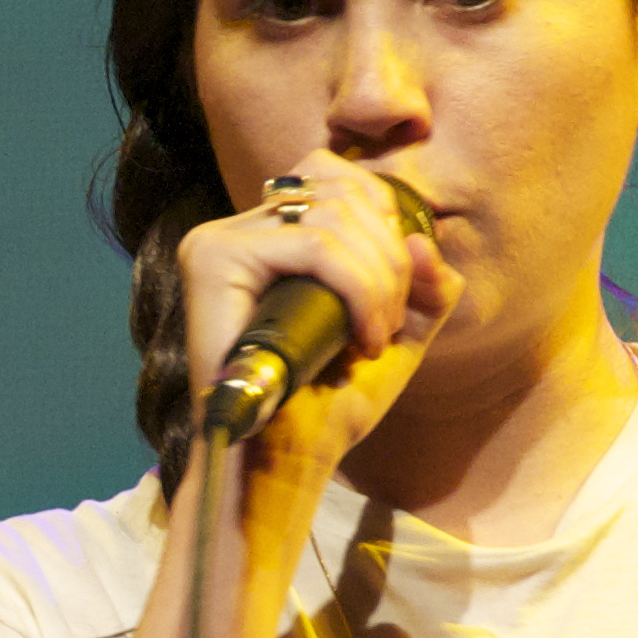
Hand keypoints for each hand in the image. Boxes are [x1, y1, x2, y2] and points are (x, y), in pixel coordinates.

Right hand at [176, 153, 456, 481]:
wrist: (284, 462)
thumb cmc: (329, 406)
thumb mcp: (396, 336)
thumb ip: (423, 287)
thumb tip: (423, 240)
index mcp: (271, 235)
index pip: (336, 175)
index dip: (384, 220)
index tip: (394, 295)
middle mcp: (239, 229)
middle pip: (341, 189)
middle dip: (389, 258)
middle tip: (388, 327)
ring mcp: (219, 240)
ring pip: (333, 214)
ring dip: (378, 279)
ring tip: (374, 337)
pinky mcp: (213, 259)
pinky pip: (312, 245)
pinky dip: (356, 288)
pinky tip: (360, 337)